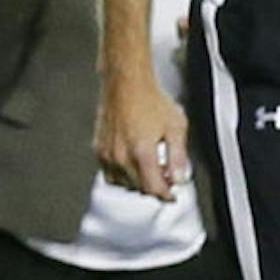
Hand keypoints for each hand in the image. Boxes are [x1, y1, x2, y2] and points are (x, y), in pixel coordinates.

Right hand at [95, 67, 188, 199]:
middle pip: (139, 188)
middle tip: (167, 177)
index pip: (153, 188)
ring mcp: (107, 154)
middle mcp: (120, 156)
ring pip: (124, 184)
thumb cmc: (151, 101)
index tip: (173, 195)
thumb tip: (180, 179)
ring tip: (153, 168)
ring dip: (139, 182)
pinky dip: (123, 176)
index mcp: (141, 152)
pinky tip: (135, 165)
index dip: (166, 195)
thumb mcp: (176, 127)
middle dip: (155, 187)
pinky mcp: (98, 150)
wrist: (126, 84)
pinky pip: (110, 174)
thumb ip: (179, 157)